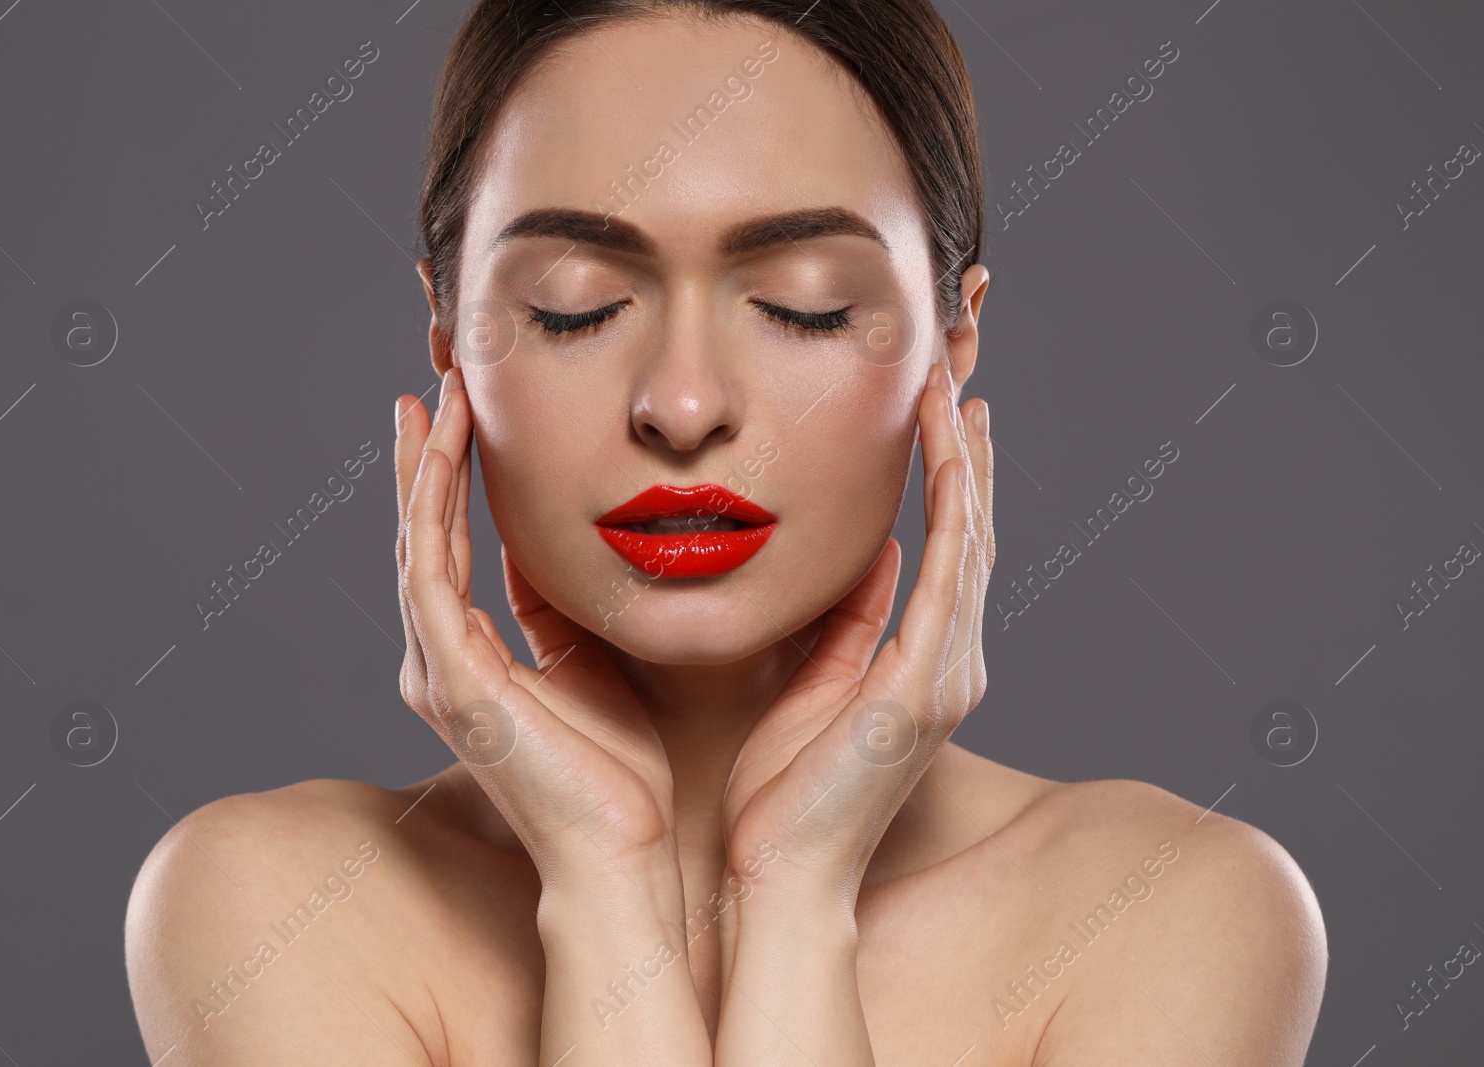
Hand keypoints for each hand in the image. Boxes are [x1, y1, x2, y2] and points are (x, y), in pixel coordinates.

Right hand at [394, 369, 681, 893]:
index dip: (457, 481)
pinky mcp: (451, 678)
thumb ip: (569, 608)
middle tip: (438, 383)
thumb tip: (570, 548)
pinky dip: (432, 504)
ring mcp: (439, 670)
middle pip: (424, 535)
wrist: (624, 854)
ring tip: (436, 396)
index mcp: (475, 661)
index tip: (469, 414)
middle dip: (431, 458)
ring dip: (427, 465)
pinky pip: (431, 569)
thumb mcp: (598, 664)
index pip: (455, 548)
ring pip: (418, 541)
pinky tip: (442, 449)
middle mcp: (443, 661)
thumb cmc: (622, 776)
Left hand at [719, 361, 993, 899]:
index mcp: (923, 662)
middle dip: (966, 449)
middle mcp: (952, 662)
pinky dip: (954, 512)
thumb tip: (876, 554)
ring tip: (956, 389)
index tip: (936, 403)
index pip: (947, 545)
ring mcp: (947, 675)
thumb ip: (849, 620)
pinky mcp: (924, 689)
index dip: (948, 472)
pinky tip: (952, 455)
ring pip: (971, 542)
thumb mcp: (814, 683)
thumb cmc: (781, 792)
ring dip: (965, 462)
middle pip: (972, 531)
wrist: (779, 874)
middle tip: (956, 369)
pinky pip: (948, 579)